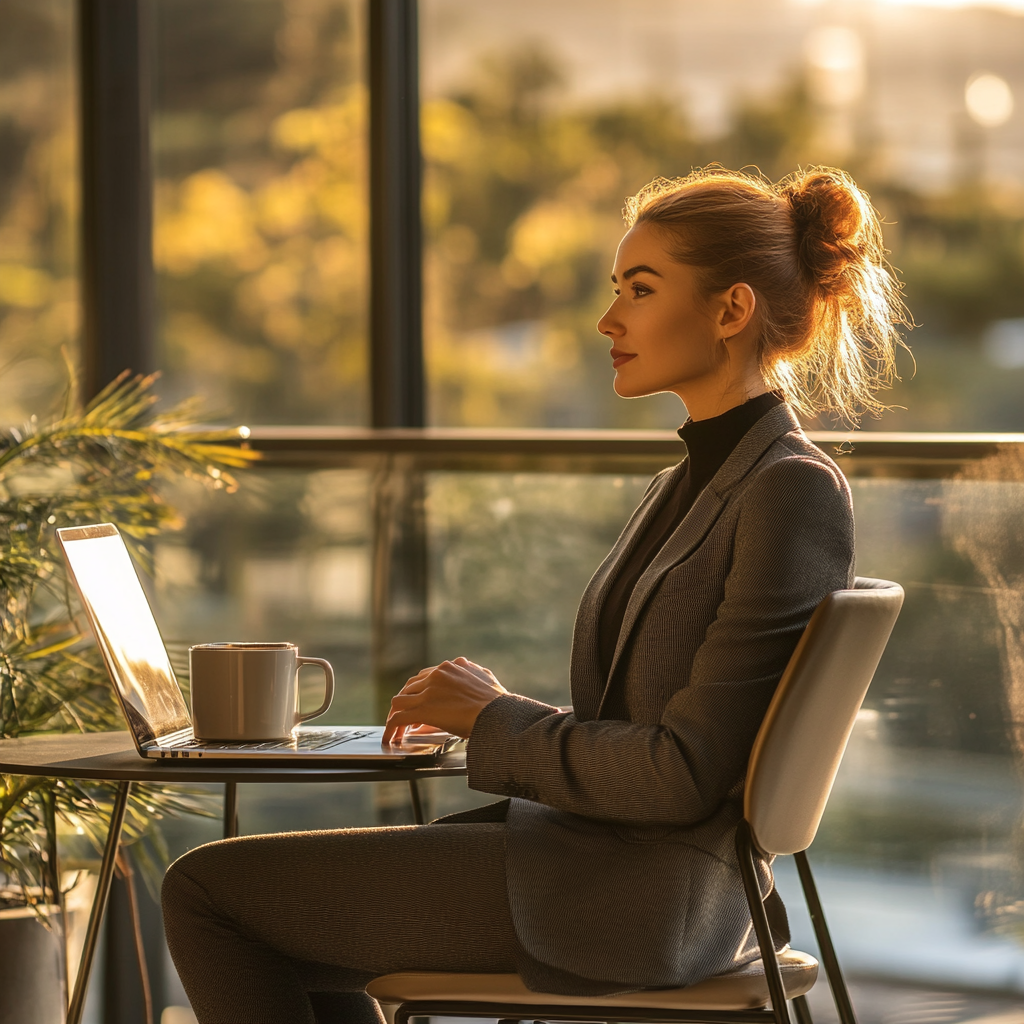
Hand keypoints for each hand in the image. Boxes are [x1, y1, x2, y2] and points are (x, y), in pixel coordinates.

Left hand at [383, 657, 507, 744]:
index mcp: (452, 666)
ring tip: (396, 729)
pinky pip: (398, 718)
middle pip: (410, 687)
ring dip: (396, 715)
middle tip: (406, 717)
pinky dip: (391, 728)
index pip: (426, 676)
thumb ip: (471, 674)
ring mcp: (429, 691)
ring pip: (399, 701)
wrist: (499, 713)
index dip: (420, 691)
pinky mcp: (424, 709)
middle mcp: (438, 674)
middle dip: (407, 702)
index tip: (418, 701)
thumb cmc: (498, 703)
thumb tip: (467, 674)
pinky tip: (390, 738)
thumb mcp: (484, 679)